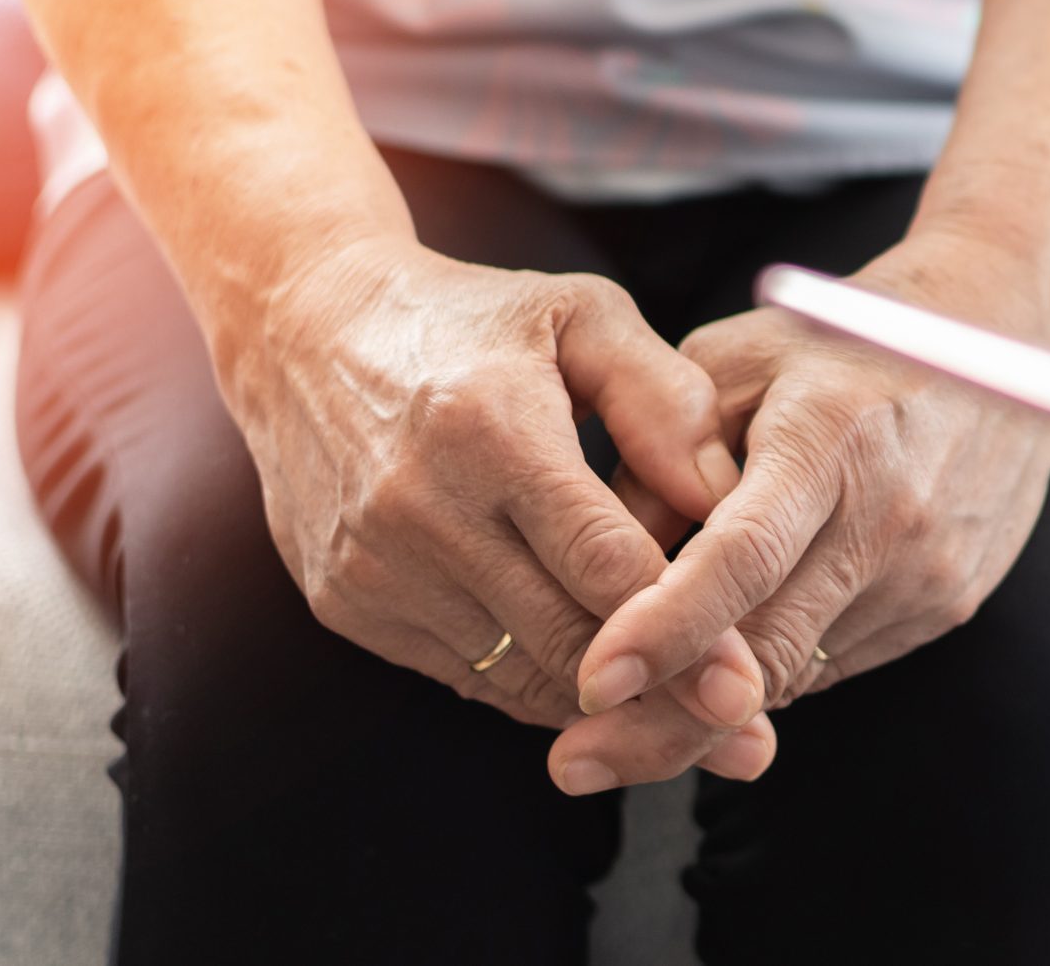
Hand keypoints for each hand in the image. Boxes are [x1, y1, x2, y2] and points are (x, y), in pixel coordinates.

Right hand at [223, 237, 776, 785]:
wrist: (302, 332)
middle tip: (743, 733)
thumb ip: (665, 401)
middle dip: (664, 694)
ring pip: (519, 676)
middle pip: (567, 639)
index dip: (685, 632)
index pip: (603, 563)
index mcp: (490, 428)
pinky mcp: (346, 606)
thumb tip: (725, 499)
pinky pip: (468, 677)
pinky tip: (602, 686)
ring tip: (690, 723)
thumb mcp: (582, 316)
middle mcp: (421, 509)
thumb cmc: (473, 323)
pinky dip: (539, 688)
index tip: (747, 681)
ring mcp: (375, 568)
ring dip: (607, 707)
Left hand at [553, 230, 1049, 789]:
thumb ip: (658, 459)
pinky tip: (722, 659)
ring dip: (708, 706)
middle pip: (763, 653)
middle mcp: (889, 517)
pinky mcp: (947, 606)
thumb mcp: (732, 363)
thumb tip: (597, 571)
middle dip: (662, 721)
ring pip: (792, 674)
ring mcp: (926, 574)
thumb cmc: (842, 346)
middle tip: (575, 761)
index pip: (743, 556)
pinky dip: (769, 672)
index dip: (667, 627)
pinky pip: (831, 662)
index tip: (593, 683)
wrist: (1006, 344)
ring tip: (626, 718)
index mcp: (830, 438)